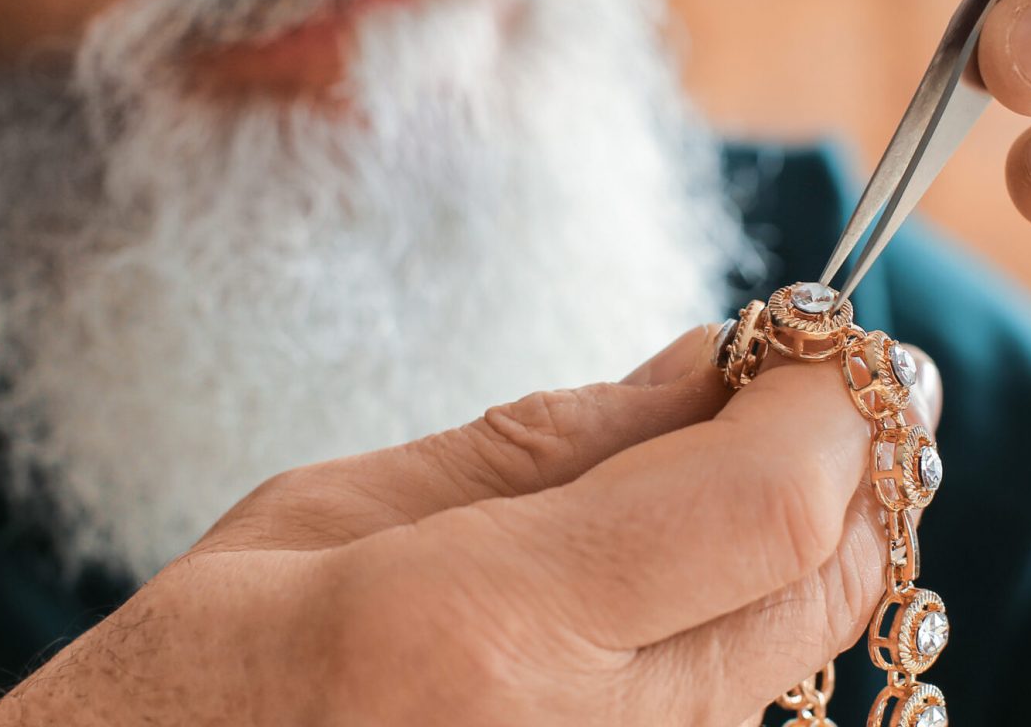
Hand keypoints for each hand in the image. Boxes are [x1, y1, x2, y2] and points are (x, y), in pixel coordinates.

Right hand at [0, 327, 944, 724]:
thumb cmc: (188, 684)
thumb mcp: (331, 514)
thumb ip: (542, 445)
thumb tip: (704, 368)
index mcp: (490, 631)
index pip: (762, 506)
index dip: (829, 408)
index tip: (823, 341)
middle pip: (815, 589)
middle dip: (842, 468)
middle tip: (805, 385)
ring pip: (786, 656)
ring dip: (794, 544)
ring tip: (721, 465)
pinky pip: (721, 715)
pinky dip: (737, 622)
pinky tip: (675, 569)